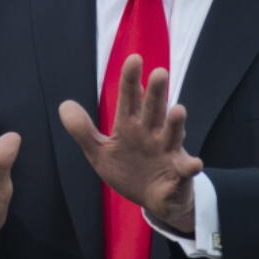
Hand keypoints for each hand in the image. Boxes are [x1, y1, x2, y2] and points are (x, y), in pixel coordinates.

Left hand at [59, 55, 202, 232]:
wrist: (155, 199)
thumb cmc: (129, 169)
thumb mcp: (100, 152)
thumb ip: (83, 131)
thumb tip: (64, 105)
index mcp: (131, 126)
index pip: (130, 99)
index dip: (131, 80)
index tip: (134, 59)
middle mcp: (152, 133)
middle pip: (154, 110)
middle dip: (156, 93)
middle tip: (159, 72)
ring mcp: (168, 152)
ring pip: (172, 134)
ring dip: (176, 123)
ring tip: (178, 110)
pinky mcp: (179, 173)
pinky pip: (186, 169)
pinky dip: (190, 167)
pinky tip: (195, 164)